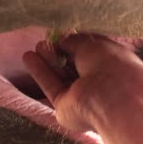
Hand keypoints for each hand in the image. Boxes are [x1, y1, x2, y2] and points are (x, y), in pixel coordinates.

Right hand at [23, 34, 142, 131]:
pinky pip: (52, 86)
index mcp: (113, 64)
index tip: (61, 35)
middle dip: (60, 53)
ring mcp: (84, 96)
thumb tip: (62, 41)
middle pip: (75, 65)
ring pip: (62, 76)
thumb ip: (75, 41)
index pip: (92, 52)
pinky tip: (28, 57)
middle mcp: (100, 81)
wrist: (113, 98)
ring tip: (36, 46)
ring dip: (49, 61)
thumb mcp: (92, 43)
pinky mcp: (67, 108)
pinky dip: (41, 72)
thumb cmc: (110, 65)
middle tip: (45, 41)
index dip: (76, 43)